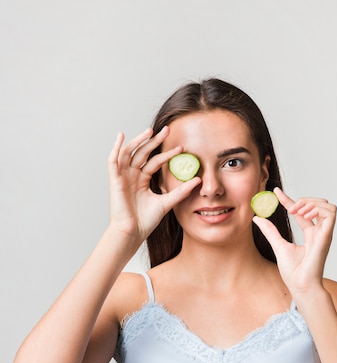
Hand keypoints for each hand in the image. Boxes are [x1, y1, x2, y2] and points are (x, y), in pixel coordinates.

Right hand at [107, 127, 200, 242]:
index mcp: (142, 180)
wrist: (133, 232)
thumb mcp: (167, 202)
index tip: (182, 148)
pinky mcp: (115, 180)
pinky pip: (113, 161)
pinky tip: (121, 136)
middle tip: (168, 130)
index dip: (167, 154)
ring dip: (138, 141)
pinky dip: (116, 148)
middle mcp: (132, 176)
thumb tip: (198, 180)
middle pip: (143, 153)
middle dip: (154, 141)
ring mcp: (123, 177)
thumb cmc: (145, 221)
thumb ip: (181, 191)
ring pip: (129, 153)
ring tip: (150, 130)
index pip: (155, 162)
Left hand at [253, 188, 336, 294]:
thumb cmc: (293, 272)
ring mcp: (324, 233)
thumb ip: (270, 231)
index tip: (275, 192)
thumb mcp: (278, 245)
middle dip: (304, 200)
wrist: (299, 285)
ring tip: (296, 211)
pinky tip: (304, 215)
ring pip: (328, 206)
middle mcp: (318, 232)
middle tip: (289, 207)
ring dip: (312, 203)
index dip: (289, 199)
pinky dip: (318, 208)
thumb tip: (258, 218)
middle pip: (319, 205)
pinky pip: (330, 213)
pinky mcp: (327, 235)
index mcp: (309, 234)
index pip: (301, 211)